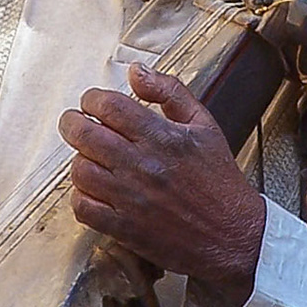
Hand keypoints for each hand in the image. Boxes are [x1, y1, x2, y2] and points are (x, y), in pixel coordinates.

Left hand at [58, 63, 265, 291]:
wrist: (234, 234)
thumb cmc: (219, 180)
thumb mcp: (204, 124)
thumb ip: (170, 92)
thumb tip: (136, 72)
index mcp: (162, 137)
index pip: (109, 106)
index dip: (91, 99)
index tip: (91, 102)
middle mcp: (143, 166)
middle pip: (85, 135)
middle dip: (72, 123)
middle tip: (75, 123)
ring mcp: (131, 199)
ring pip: (80, 170)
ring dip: (80, 160)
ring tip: (89, 158)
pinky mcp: (125, 228)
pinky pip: (83, 208)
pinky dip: (81, 196)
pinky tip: (93, 190)